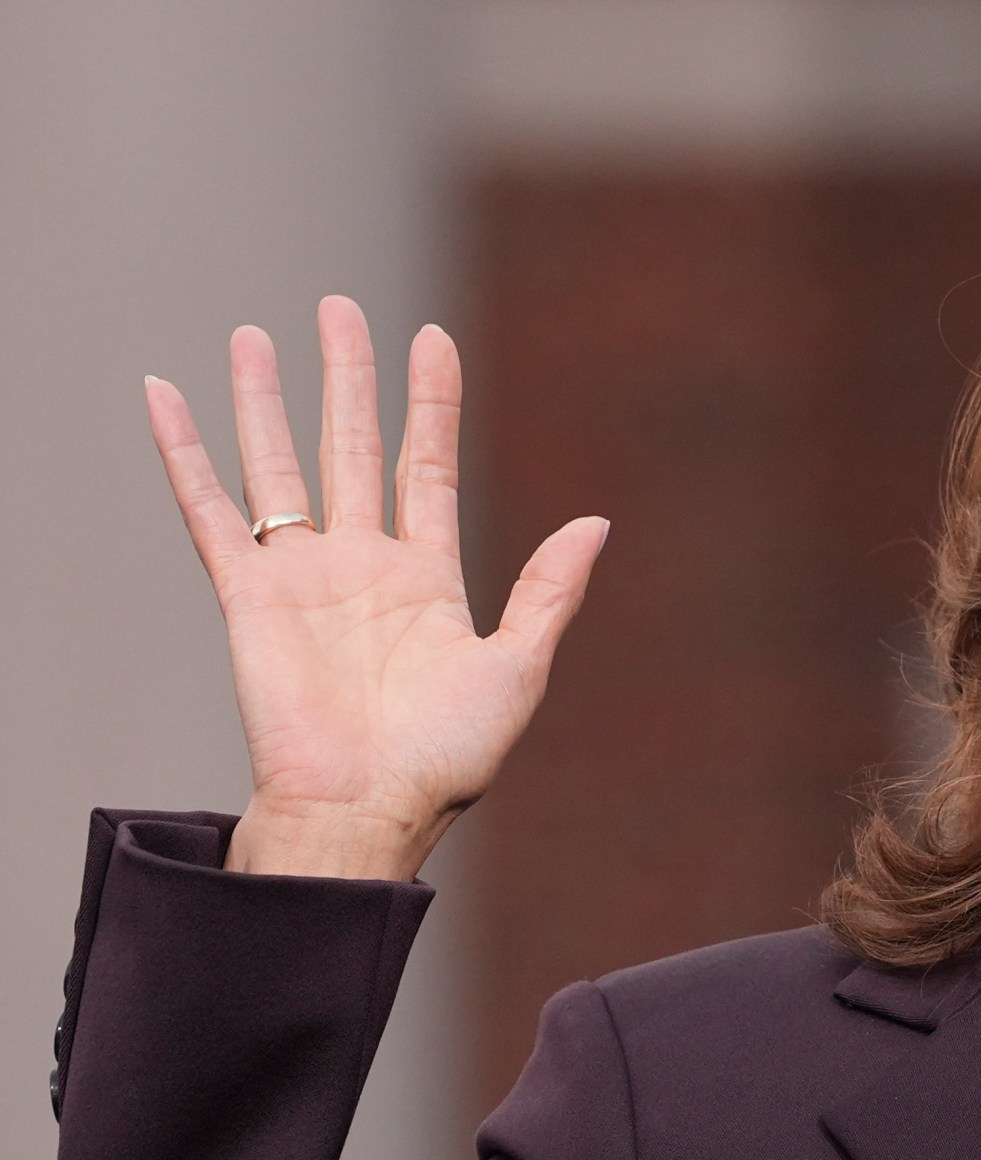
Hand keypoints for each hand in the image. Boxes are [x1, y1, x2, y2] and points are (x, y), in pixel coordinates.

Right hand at [146, 296, 607, 879]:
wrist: (366, 812)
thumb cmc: (444, 760)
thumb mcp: (518, 667)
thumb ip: (550, 591)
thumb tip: (597, 521)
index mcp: (428, 580)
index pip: (428, 466)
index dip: (430, 402)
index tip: (431, 337)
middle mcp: (361, 566)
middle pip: (352, 447)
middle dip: (348, 377)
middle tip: (339, 308)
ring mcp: (302, 577)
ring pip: (279, 465)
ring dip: (266, 401)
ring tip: (257, 333)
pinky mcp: (248, 596)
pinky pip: (210, 512)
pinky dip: (185, 454)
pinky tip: (165, 398)